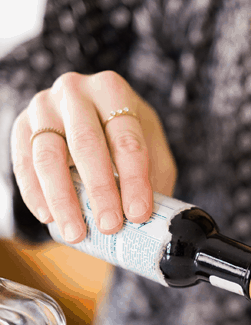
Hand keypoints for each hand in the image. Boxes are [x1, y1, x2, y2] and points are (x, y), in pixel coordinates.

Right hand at [10, 70, 177, 242]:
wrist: (84, 113)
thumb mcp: (148, 145)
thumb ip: (153, 175)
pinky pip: (23, 163)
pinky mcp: (21, 126)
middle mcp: (75, 92)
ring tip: (76, 233)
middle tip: (110, 226)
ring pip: (49, 155)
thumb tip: (153, 217)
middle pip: (86, 143)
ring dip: (63, 199)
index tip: (138, 214)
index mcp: (112, 91)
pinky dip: (35, 194)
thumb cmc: (120, 134)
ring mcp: (43, 107)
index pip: (126, 138)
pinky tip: (48, 218)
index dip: (134, 179)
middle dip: (100, 190)